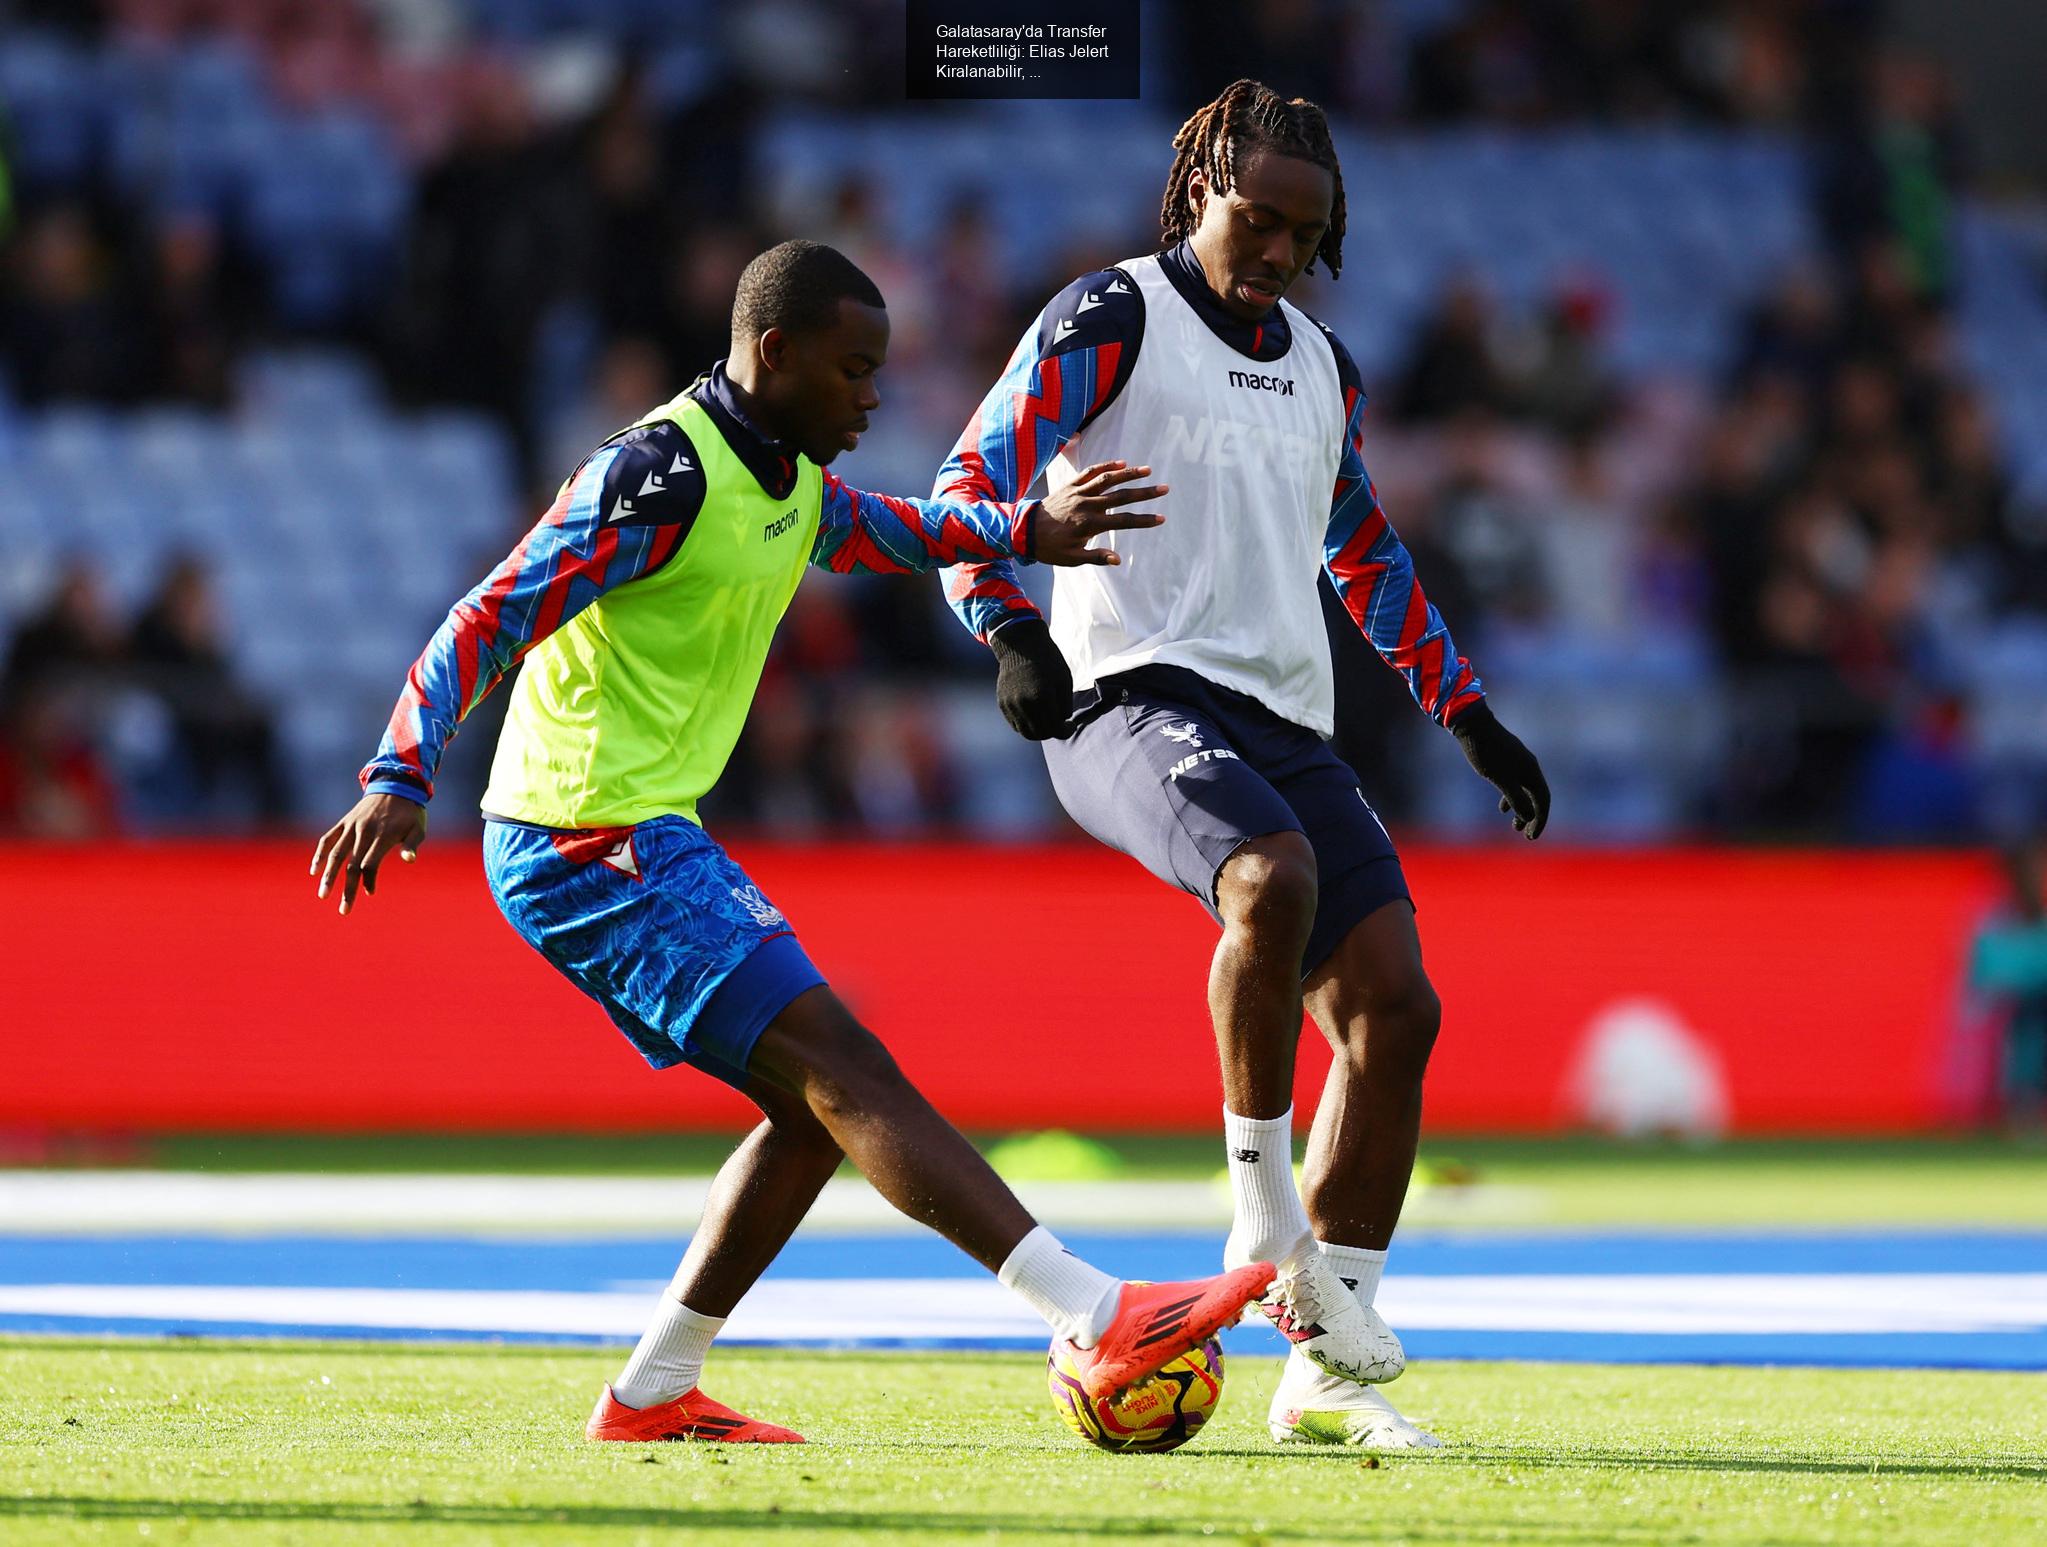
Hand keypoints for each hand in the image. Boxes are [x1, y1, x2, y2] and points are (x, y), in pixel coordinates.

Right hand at [311, 792, 428, 914]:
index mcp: (382, 835)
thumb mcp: (418, 828)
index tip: (370, 892)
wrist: (395, 785)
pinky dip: (320, 854)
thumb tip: (409, 860)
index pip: (370, 863)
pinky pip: (328, 839)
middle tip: (344, 911)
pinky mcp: (344, 822)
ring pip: (336, 854)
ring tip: (323, 895)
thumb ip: (412, 845)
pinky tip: (314, 870)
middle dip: (347, 888)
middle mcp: (364, 831)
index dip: (368, 879)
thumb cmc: (410, 813)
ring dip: (328, 876)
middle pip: (351, 864)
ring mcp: (351, 826)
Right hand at [989, 618, 1073, 740]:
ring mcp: (1011, 704)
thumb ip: (1065, 705)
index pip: (1055, 728)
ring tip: (1047, 722)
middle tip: (1059, 725)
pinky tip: (1035, 715)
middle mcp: (1024, 704)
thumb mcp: (1065, 680)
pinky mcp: (1003, 703)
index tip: (1070, 726)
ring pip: (1026, 732)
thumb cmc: (1048, 661)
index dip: (1066, 731)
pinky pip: (1015, 724)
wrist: (1021, 645)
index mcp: (1042, 697)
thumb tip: (1061, 722)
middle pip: (1040, 733)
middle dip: (1052, 732)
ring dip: (1039, 731)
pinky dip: (1026, 725)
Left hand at [1032, 461, 1166, 565]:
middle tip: (1164, 488)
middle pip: (1121, 497)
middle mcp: (1087, 505)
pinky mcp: (1070, 485)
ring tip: (1148, 470)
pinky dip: (1105, 466)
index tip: (1161, 519)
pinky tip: (1121, 462)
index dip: (1144, 520)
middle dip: (1144, 493)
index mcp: (1090, 524)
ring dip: (1129, 473)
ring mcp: (1078, 492)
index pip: (1123, 521)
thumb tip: (1118, 560)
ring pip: (1108, 479)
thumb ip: (1096, 557)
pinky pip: (1089, 472)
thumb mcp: (1072, 559)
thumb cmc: (1050, 548)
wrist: (1024, 531)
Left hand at [1450, 703, 1549, 839]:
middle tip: (1525, 835)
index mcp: (1531, 771)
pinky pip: (1515, 783)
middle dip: (1533, 818)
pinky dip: (1511, 797)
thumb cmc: (1485, 752)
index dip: (1540, 820)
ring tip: (1513, 826)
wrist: (1471, 724)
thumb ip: (1516, 798)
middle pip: (1537, 797)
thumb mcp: (1500, 779)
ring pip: (1525, 791)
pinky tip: (1502, 807)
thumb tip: (1529, 817)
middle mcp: (1529, 766)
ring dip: (1521, 809)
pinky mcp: (1506, 760)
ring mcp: (1518, 762)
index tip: (1530, 837)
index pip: (1543, 800)